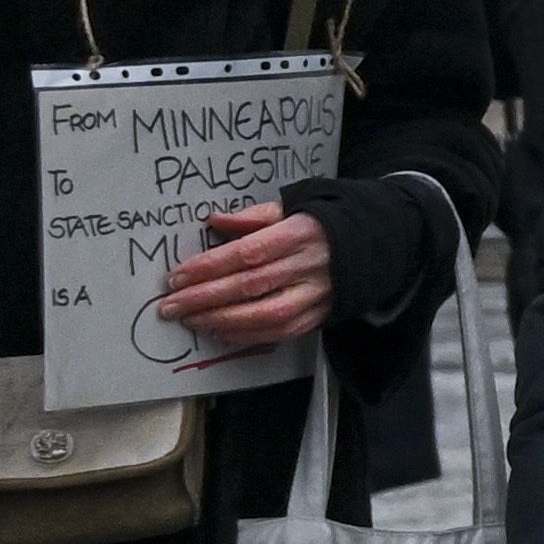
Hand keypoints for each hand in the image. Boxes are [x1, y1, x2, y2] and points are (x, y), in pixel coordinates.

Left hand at [152, 200, 334, 351]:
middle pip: (250, 285)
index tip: (177, 277)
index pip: (247, 253)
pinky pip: (281, 332)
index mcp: (298, 234)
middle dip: (205, 298)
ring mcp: (316, 295)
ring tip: (190, 320)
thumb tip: (213, 220)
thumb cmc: (320, 225)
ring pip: (266, 314)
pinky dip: (247, 335)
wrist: (373, 246)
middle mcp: (308, 267)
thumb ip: (253, 216)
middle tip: (170, 306)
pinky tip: (220, 331)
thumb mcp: (292, 208)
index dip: (209, 267)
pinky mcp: (319, 316)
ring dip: (222, 320)